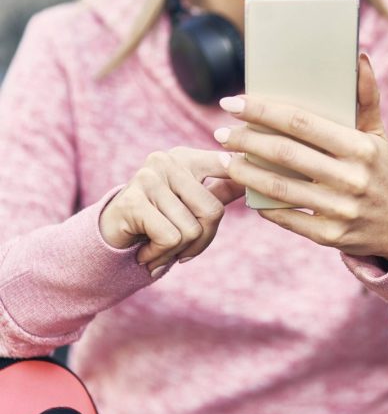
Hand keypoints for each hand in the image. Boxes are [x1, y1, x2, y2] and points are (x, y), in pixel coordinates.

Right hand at [99, 147, 244, 275]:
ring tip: (158, 248)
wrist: (108, 238)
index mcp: (186, 158)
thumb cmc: (157, 221)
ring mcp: (148, 178)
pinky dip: (160, 255)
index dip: (242, 178)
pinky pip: (170, 239)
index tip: (248, 184)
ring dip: (176, 252)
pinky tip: (146, 252)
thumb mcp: (191, 203)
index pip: (227, 166)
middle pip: (213, 212)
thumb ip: (221, 189)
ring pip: (191, 230)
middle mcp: (167, 161)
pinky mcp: (133, 201)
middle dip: (201, 241)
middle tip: (182, 249)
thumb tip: (253, 179)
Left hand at [215, 53, 387, 263]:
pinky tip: (247, 188)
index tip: (234, 103)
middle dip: (246, 140)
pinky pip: (286, 217)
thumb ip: (366, 96)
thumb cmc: (379, 169)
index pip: (302, 123)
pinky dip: (262, 202)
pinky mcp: (330, 236)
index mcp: (361, 148)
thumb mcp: (377, 133)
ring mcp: (340, 210)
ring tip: (226, 159)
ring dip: (245, 172)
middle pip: (285, 154)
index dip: (263, 111)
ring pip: (279, 188)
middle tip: (221, 131)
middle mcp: (352, 179)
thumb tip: (359, 57)